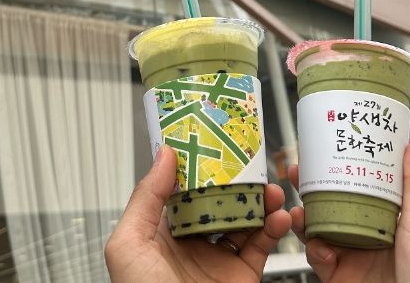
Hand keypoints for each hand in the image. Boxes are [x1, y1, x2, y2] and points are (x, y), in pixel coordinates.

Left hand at [105, 145, 291, 282]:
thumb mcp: (128, 244)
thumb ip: (145, 197)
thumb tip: (163, 154)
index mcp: (163, 230)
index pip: (185, 187)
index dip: (201, 164)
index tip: (216, 140)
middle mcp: (192, 240)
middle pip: (220, 199)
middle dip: (238, 181)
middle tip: (254, 162)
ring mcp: (218, 258)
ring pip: (245, 220)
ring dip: (262, 201)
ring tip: (273, 189)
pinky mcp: (241, 276)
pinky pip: (263, 247)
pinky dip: (276, 229)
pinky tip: (281, 216)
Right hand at [288, 138, 409, 282]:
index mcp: (382, 219)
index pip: (353, 187)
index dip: (333, 169)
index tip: (319, 153)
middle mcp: (363, 234)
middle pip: (327, 206)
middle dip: (307, 189)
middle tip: (295, 173)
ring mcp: (349, 255)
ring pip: (315, 230)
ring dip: (301, 219)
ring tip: (297, 213)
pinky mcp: (337, 276)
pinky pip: (315, 259)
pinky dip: (313, 251)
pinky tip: (321, 249)